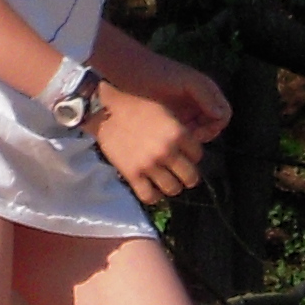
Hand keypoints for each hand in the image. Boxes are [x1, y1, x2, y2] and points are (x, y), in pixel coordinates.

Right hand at [93, 81, 210, 204]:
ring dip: (171, 186)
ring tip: (165, 179)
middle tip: (179, 172)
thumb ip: (181, 130)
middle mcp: (166, 151)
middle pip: (191, 177)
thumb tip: (191, 147)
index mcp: (178, 133)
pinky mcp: (132, 174)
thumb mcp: (166, 112)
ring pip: (173, 189)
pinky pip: (150, 197)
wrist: (107, 110)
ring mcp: (149, 164)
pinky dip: (154, 195)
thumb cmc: (138, 107)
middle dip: (187, 175)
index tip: (184, 154)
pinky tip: (151, 187)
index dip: (192, 155)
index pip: (198, 155)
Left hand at [120, 48, 232, 144]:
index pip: (223, 114)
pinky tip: (165, 138)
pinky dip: (178, 137)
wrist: (126, 71)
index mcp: (206, 90)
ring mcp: (184, 109)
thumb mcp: (184, 81)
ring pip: (197, 131)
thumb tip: (219, 115)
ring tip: (173, 140)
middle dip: (203, 134)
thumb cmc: (156, 72)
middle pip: (212, 126)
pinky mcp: (169, 116)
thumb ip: (205, 95)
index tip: (197, 134)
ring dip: (191, 138)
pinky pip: (182, 131)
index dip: (214, 127)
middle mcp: (198, 100)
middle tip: (185, 140)